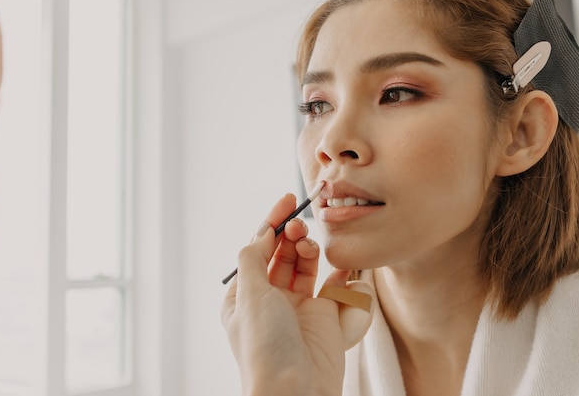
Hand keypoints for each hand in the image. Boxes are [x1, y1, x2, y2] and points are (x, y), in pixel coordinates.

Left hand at [221, 193, 350, 395]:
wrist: (297, 389)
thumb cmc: (264, 345)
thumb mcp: (249, 294)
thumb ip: (254, 257)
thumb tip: (262, 231)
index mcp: (243, 297)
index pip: (256, 250)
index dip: (270, 224)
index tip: (286, 202)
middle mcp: (269, 300)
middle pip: (280, 255)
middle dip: (289, 235)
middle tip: (299, 224)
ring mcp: (297, 307)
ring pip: (303, 266)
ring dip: (306, 249)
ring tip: (308, 241)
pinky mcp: (323, 315)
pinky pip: (331, 283)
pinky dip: (335, 268)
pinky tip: (334, 258)